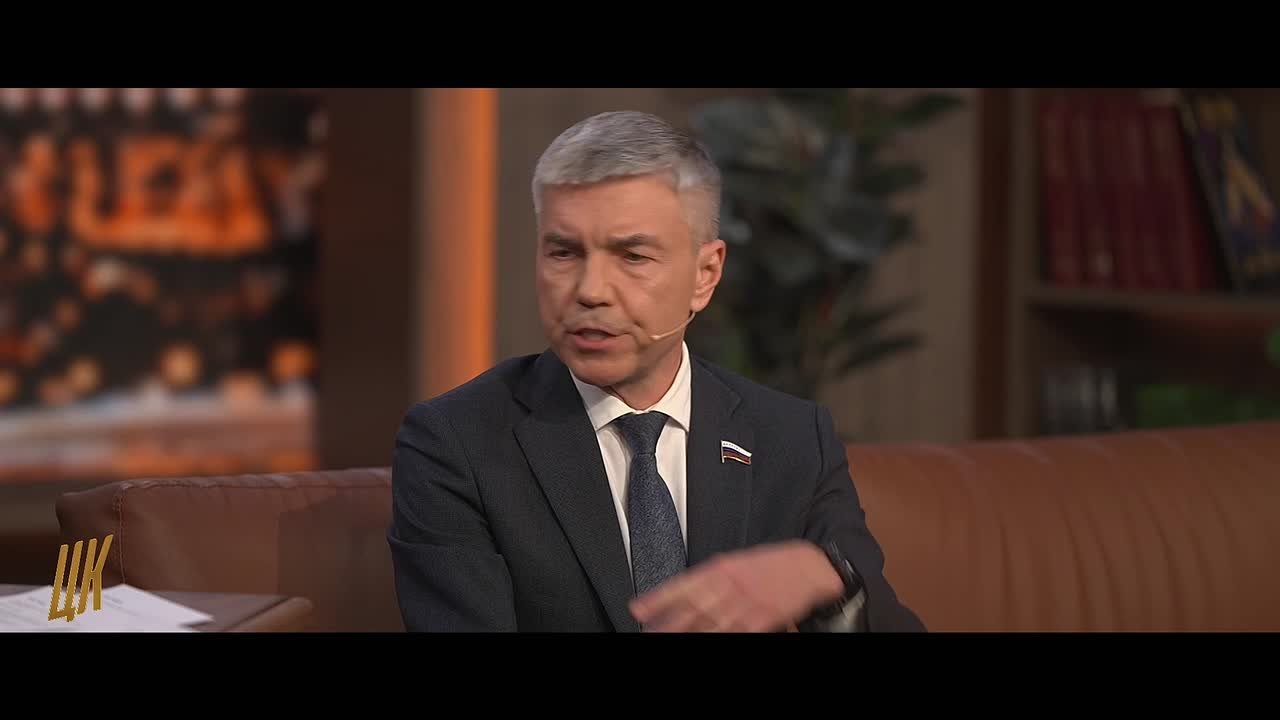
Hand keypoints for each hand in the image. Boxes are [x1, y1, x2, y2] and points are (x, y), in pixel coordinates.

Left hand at [629, 540, 844, 631]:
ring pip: (709, 625)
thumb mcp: (737, 562)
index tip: (637, 608)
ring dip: (688, 634)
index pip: (682, 585)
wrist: (808, 566)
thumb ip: (712, 577)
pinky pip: (736, 634)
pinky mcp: (762, 620)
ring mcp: (745, 605)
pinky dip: (721, 638)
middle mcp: (729, 586)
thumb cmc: (771, 565)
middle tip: (648, 631)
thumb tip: (686, 591)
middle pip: (691, 609)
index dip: (658, 598)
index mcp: (720, 568)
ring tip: (666, 639)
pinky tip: (707, 641)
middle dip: (666, 623)